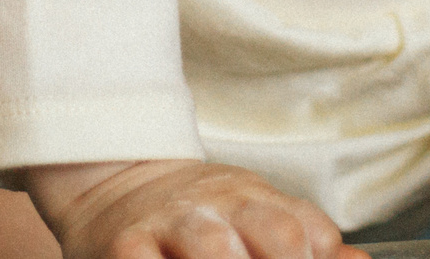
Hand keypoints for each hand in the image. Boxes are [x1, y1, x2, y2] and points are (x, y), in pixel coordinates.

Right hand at [28, 159, 356, 258]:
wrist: (117, 180)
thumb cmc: (199, 213)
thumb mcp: (255, 214)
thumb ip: (305, 236)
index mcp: (259, 201)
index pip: (311, 233)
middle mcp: (222, 207)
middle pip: (279, 236)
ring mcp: (173, 223)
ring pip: (214, 248)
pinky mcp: (126, 242)